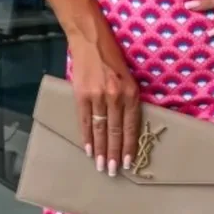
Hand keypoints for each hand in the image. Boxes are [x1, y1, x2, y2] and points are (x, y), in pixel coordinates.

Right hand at [68, 22, 140, 175]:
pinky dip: (87, 137)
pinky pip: (85, 121)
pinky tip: (88, 149)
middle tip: (113, 172)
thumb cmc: (113, 59)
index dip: (129, 146)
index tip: (128, 163)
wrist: (91, 41)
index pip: (131, 126)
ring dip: (100, 150)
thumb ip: (128, 99)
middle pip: (115, 131)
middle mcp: (116, 96)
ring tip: (100, 166)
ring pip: (100, 130)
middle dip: (114, 154)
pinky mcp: (82, 95)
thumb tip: (127, 126)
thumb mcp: (129, 77)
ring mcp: (98, 96)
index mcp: (131, 93)